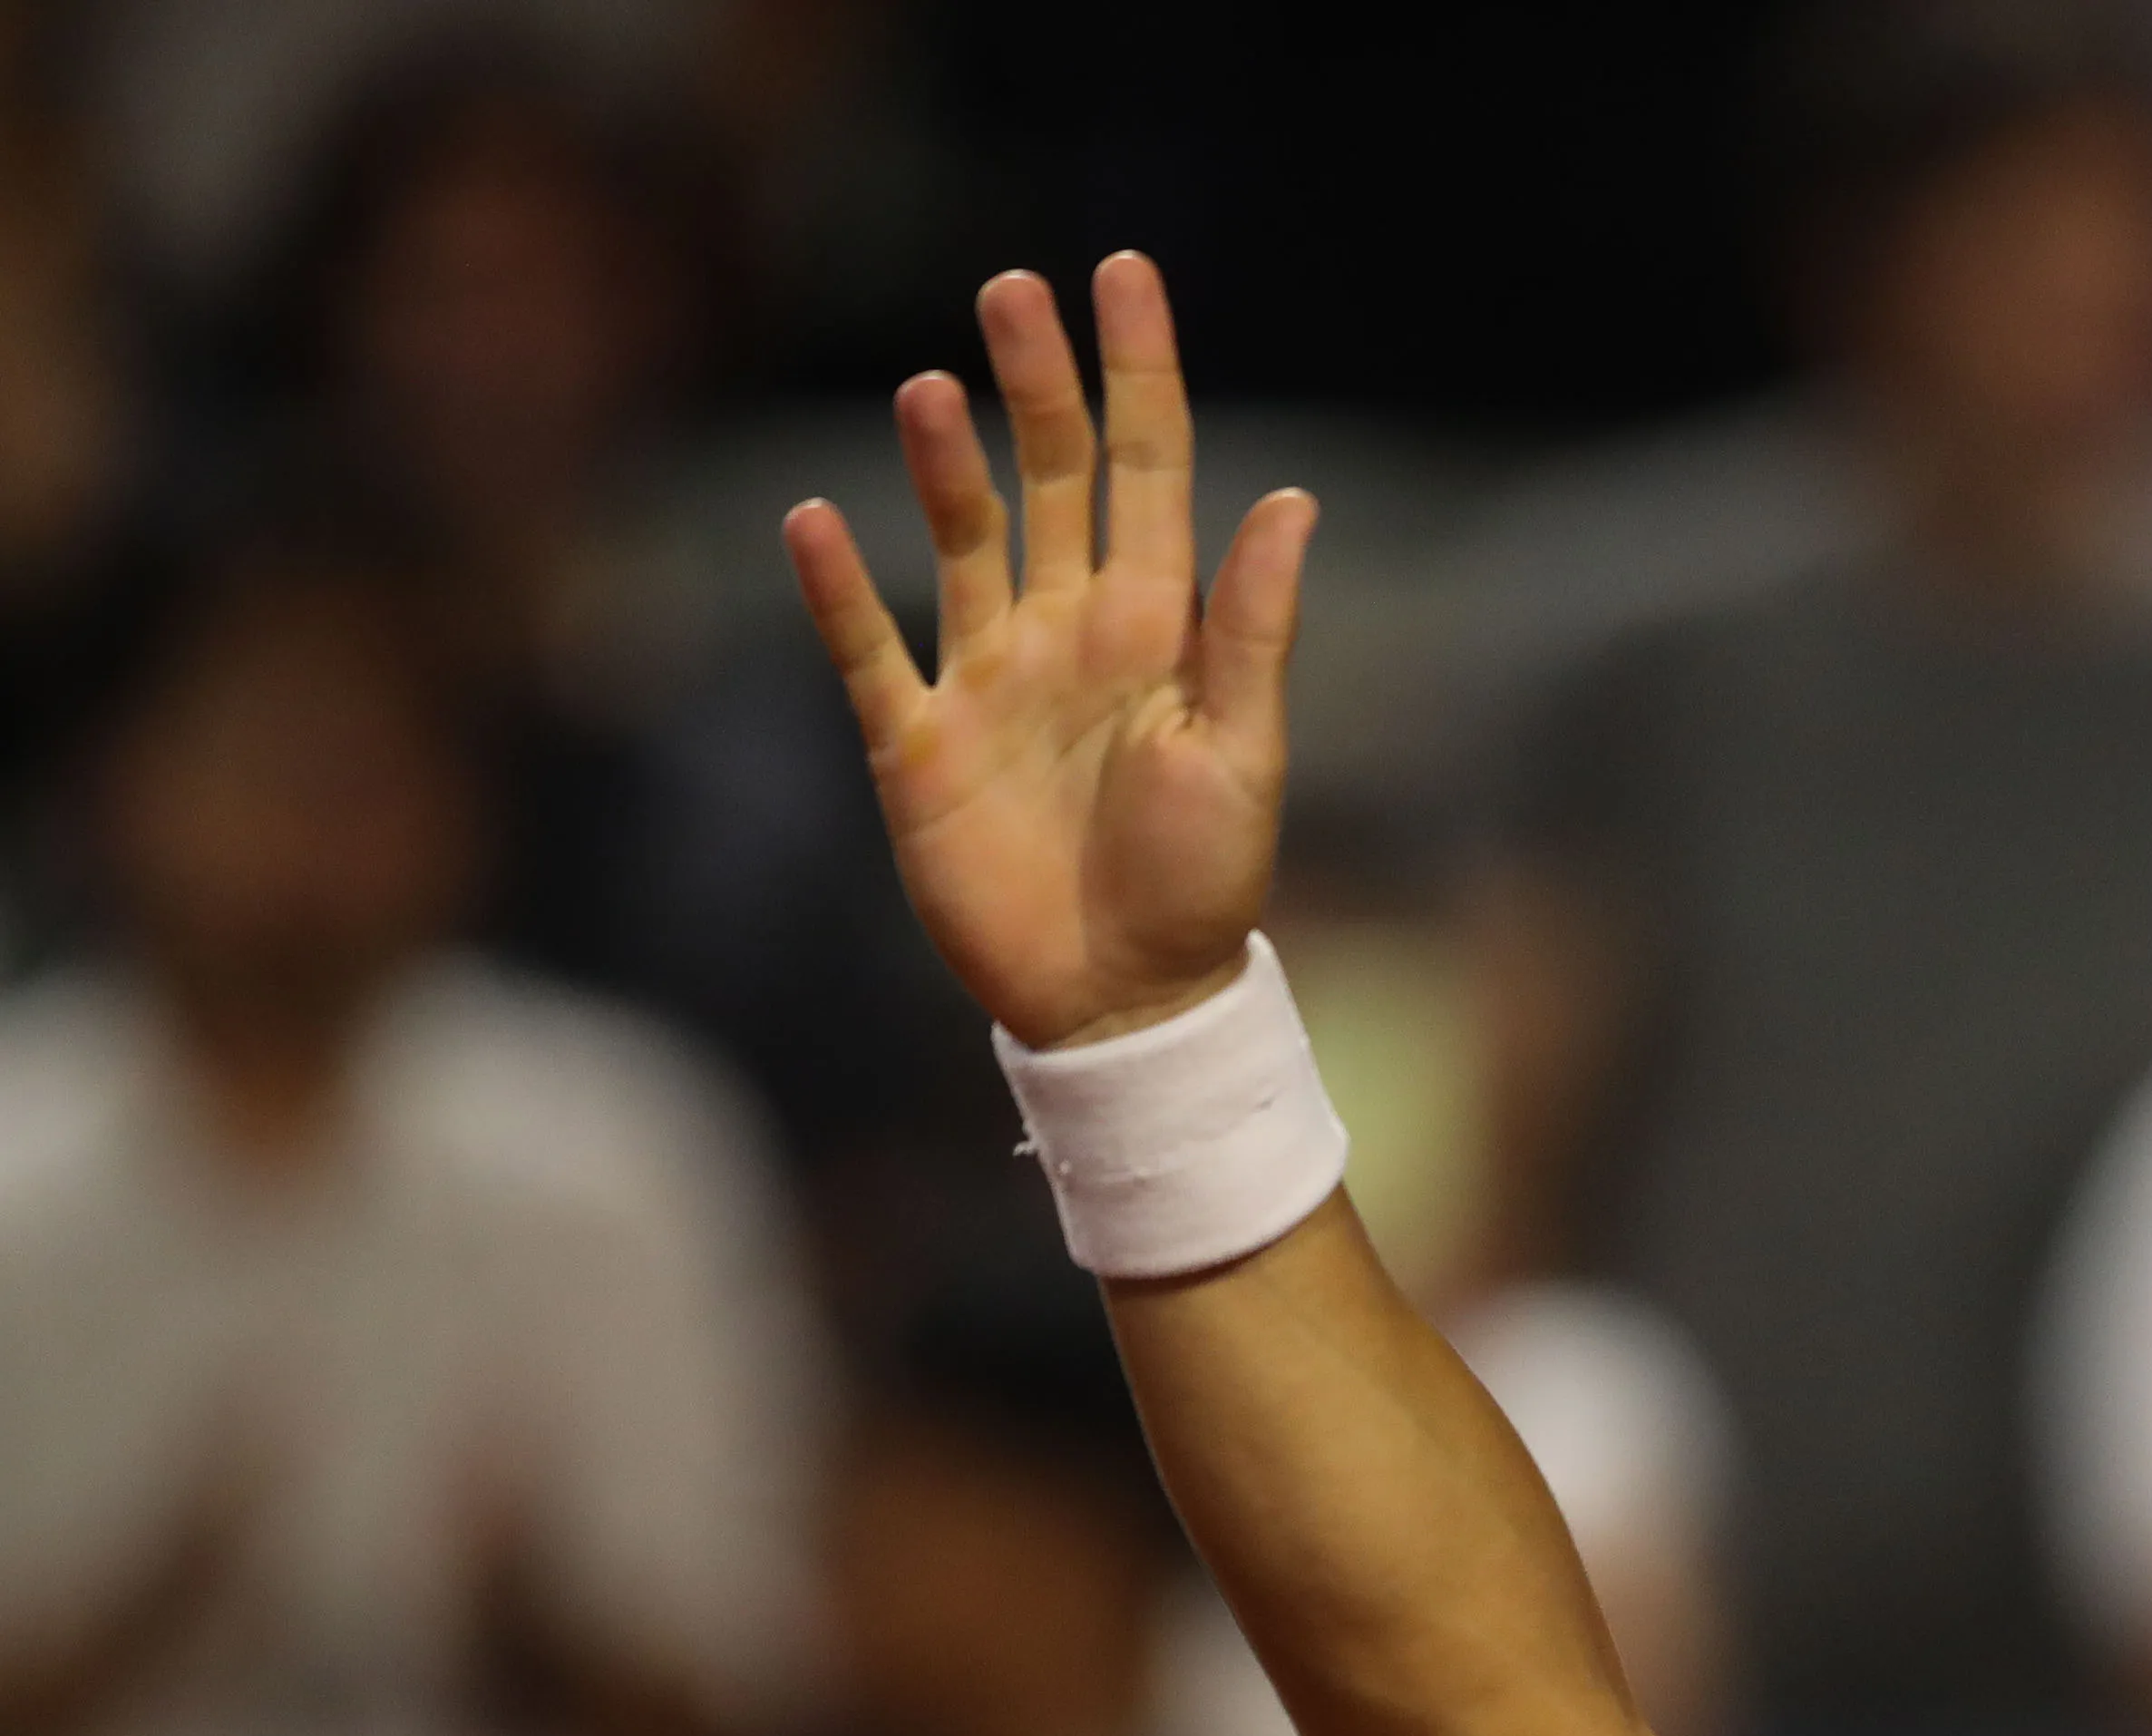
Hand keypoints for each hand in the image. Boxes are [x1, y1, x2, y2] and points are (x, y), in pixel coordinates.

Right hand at [781, 255, 1314, 1050]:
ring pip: (960, 542)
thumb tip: (1294, 499)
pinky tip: (815, 517)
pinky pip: (870, 650)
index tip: (1123, 274)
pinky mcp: (920, 746)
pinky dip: (840, 590)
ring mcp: (988, 681)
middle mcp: (1068, 633)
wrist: (1124, 1001)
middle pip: (1049, 479)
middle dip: (1036, 384)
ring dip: (944, 466)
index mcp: (1156, 629)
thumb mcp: (1242, 754)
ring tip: (933, 389)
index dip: (1138, 374)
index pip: (1148, 471)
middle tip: (1013, 290)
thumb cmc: (1200, 886)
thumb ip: (1252, 628)